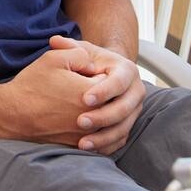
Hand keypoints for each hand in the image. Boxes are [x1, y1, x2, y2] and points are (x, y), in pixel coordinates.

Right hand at [0, 42, 107, 146]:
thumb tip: (94, 65)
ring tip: (80, 104)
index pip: (110, 80)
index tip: (84, 73)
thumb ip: (80, 54)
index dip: (97, 73)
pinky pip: (98, 140)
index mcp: (92, 92)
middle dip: (101, 93)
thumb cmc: (32, 85)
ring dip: (100, 112)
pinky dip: (95, 131)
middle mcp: (94, 116)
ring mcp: (87, 134)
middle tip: (81, 87)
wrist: (13, 114)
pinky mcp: (78, 146)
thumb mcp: (53, 58)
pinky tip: (81, 120)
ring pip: (107, 123)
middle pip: (111, 101)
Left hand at [49, 35, 145, 154]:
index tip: (84, 99)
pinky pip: (120, 140)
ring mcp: (134, 111)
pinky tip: (89, 150)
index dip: (104, 91)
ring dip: (103, 137)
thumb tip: (54, 41)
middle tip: (80, 122)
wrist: (103, 76)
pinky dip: (106, 146)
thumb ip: (69, 47)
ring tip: (81, 143)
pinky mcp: (127, 125)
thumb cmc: (90, 62)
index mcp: (127, 70)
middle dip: (103, 117)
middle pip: (125, 108)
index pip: (119, 82)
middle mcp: (135, 92)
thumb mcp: (82, 51)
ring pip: (124, 128)